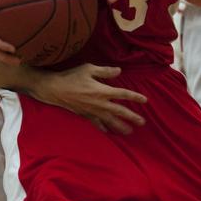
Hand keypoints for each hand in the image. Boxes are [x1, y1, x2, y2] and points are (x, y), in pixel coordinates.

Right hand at [31, 64, 147, 134]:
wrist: (55, 89)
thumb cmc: (72, 76)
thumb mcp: (89, 68)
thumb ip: (105, 71)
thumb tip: (119, 71)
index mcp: (102, 91)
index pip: (123, 94)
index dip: (135, 97)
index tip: (145, 100)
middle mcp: (100, 103)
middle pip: (120, 111)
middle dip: (132, 117)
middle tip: (142, 123)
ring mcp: (92, 111)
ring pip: (110, 121)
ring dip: (120, 126)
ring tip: (129, 132)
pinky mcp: (85, 115)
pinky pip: (96, 124)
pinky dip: (103, 128)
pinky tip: (108, 132)